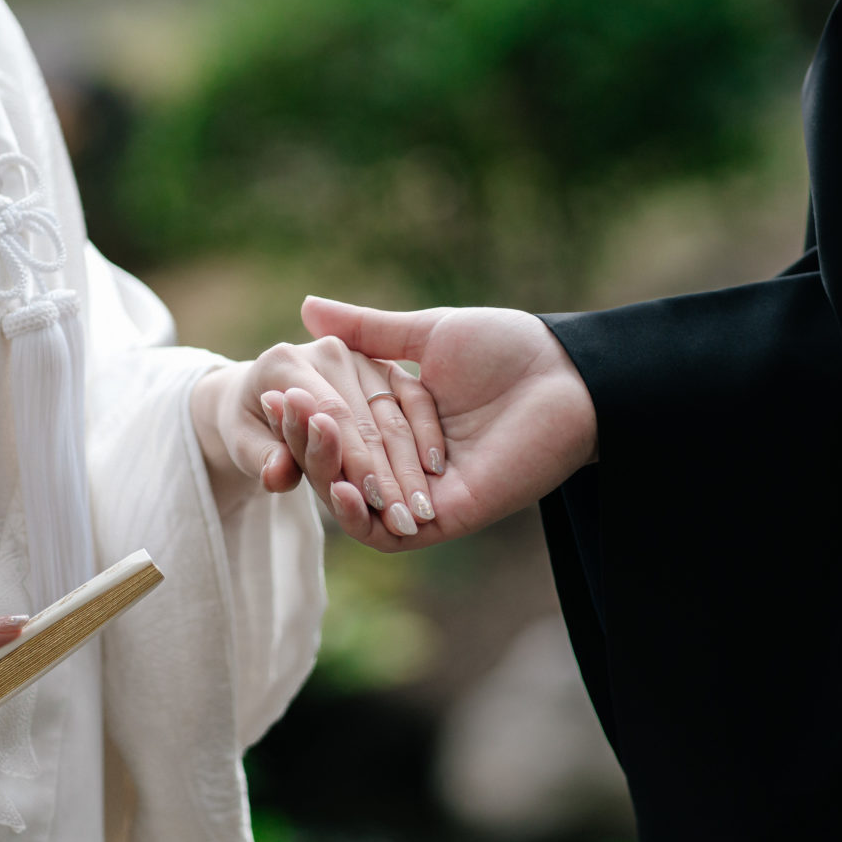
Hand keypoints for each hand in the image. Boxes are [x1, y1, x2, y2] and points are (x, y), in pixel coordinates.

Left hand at [190, 337, 444, 537]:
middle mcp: (326, 350)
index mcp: (284, 361)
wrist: (256, 401)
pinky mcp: (384, 363)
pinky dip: (424, 432)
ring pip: (391, 411)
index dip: (353, 458)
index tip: (371, 500)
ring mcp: (359, 354)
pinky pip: (413, 397)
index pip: (331, 414)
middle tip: (403, 516)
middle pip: (364, 416)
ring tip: (420, 506)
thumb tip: (277, 475)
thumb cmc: (247, 427)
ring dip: (408, 461)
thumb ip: (262, 458)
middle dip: (384, 470)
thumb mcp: (243, 444)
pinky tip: (434, 467)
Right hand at [298, 296, 597, 551]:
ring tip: (308, 441)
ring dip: (324, 477)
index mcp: (399, 422)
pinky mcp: (445, 519)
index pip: (337, 430)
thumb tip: (305, 306)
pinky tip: (340, 488)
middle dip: (307, 443)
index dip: (305, 416)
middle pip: (338, 467)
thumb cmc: (508, 349)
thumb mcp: (427, 334)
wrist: (565, 377)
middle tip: (281, 411)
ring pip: (355, 505)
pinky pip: (388, 535)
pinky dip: (358, 518)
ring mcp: (423, 494)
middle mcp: (406, 462)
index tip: (276, 392)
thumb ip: (366, 331)